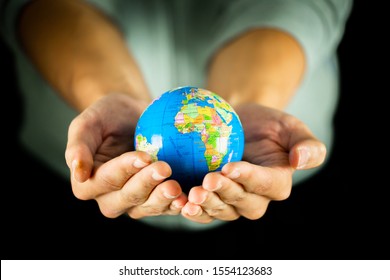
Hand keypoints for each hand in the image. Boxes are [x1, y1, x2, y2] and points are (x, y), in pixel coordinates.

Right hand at [65, 93, 186, 218]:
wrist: (131, 117)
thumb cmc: (107, 116)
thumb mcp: (87, 123)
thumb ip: (78, 146)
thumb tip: (78, 172)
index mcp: (88, 182)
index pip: (105, 180)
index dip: (124, 171)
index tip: (143, 156)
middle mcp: (108, 197)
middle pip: (126, 198)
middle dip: (146, 185)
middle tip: (164, 168)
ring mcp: (133, 201)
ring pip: (146, 207)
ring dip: (162, 199)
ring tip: (176, 187)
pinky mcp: (153, 199)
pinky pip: (164, 207)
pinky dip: (175, 204)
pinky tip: (187, 196)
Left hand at [181, 103, 325, 222]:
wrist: (238, 124)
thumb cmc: (265, 123)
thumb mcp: (289, 126)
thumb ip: (306, 143)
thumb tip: (301, 161)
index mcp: (277, 182)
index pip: (268, 185)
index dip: (249, 179)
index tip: (229, 166)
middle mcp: (257, 197)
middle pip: (244, 203)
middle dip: (226, 194)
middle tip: (207, 181)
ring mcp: (233, 201)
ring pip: (223, 211)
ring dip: (207, 205)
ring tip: (191, 195)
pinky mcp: (213, 198)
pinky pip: (205, 209)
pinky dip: (193, 209)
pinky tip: (179, 201)